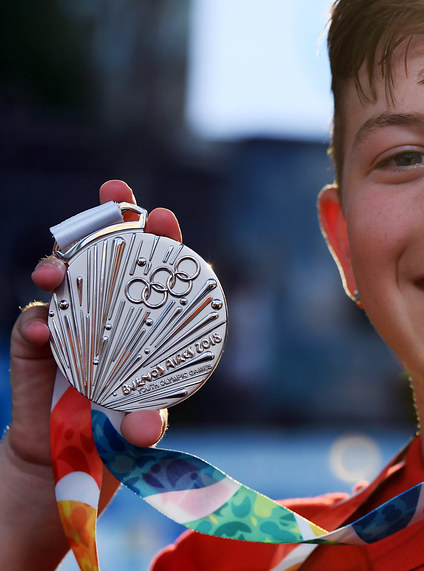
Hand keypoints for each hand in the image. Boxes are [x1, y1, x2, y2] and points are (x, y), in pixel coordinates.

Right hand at [1, 180, 176, 568]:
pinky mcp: (35, 345)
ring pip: (64, 276)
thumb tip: (146, 432)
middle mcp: (109, 307)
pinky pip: (32, 325)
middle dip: (113, 216)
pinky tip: (42, 332)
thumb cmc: (119, 424)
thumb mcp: (141, 421)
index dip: (160, 237)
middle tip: (115, 195)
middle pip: (110, 251)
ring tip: (55, 270)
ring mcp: (70, 320)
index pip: (158, 267)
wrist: (70, 457)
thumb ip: (147, 422)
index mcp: (147, 315)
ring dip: (59, 265)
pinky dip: (36, 325)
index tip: (162, 216)